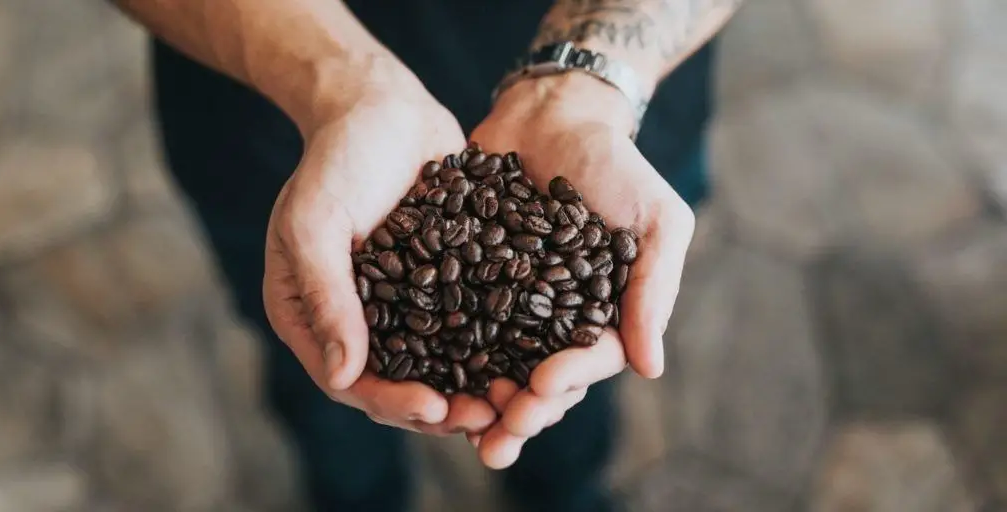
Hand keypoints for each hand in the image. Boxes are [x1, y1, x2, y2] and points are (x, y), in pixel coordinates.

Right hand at [263, 81, 495, 434]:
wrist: (380, 107)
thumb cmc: (334, 160)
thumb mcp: (314, 223)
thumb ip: (326, 296)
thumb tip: (343, 375)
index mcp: (315, 318)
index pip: (353, 380)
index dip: (393, 402)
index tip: (436, 410)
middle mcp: (360, 321)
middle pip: (403, 384)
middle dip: (446, 408)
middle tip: (493, 421)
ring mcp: (406, 305)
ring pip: (443, 363)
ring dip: (479, 387)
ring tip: (521, 401)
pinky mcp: (447, 283)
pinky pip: (472, 324)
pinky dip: (500, 345)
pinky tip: (536, 355)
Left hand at [465, 73, 694, 465]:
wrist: (554, 114)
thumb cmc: (617, 165)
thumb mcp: (657, 220)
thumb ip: (654, 289)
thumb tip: (650, 369)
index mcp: (603, 313)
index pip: (589, 361)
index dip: (568, 380)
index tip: (542, 387)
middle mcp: (555, 318)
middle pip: (539, 378)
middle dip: (520, 412)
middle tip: (496, 437)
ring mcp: (510, 302)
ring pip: (495, 363)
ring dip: (479, 400)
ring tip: (459, 426)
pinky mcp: (469, 280)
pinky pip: (455, 321)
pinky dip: (440, 350)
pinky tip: (421, 373)